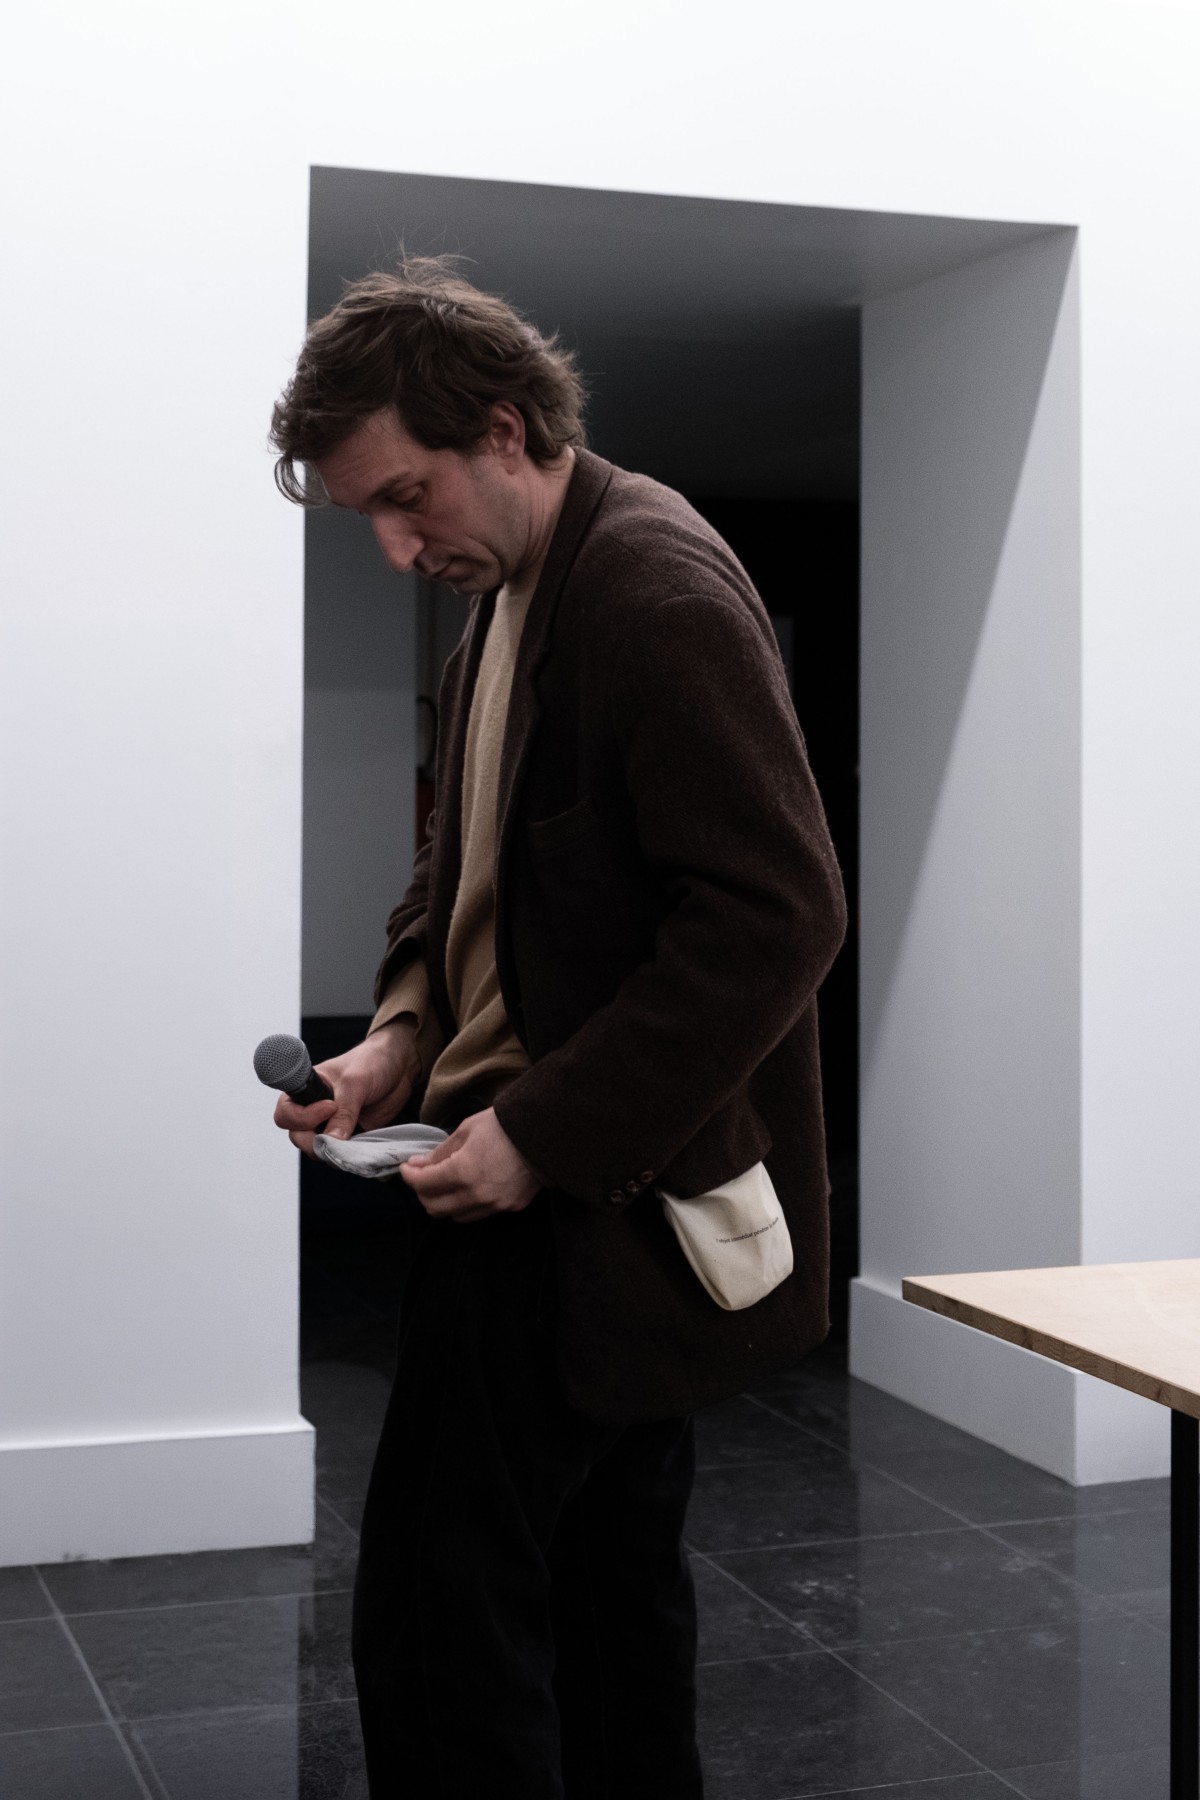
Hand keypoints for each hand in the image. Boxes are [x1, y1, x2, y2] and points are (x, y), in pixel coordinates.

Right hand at [272, 1019, 420, 1156]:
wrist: (399, 1067)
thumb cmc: (371, 1062)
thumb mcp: (356, 1083)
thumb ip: (344, 1112)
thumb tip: (332, 1141)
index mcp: (306, 1090)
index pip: (286, 1113)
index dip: (301, 1118)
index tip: (329, 1109)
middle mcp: (312, 1110)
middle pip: (298, 1136)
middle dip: (314, 1142)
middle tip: (339, 1136)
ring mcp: (330, 1125)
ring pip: (318, 1149)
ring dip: (332, 1151)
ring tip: (354, 1142)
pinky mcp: (349, 1136)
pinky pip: (340, 1153)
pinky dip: (348, 1156)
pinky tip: (360, 1151)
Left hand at [399, 1107, 541, 1222]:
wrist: (546, 1132)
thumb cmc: (504, 1125)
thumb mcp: (466, 1130)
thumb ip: (440, 1152)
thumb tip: (419, 1165)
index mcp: (463, 1171)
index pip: (423, 1184)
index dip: (409, 1176)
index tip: (407, 1167)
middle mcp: (477, 1195)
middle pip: (435, 1208)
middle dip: (423, 1192)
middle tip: (423, 1177)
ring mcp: (495, 1205)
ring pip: (456, 1216)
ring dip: (445, 1201)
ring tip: (446, 1183)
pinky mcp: (511, 1208)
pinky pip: (480, 1213)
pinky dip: (468, 1203)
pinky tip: (471, 1187)